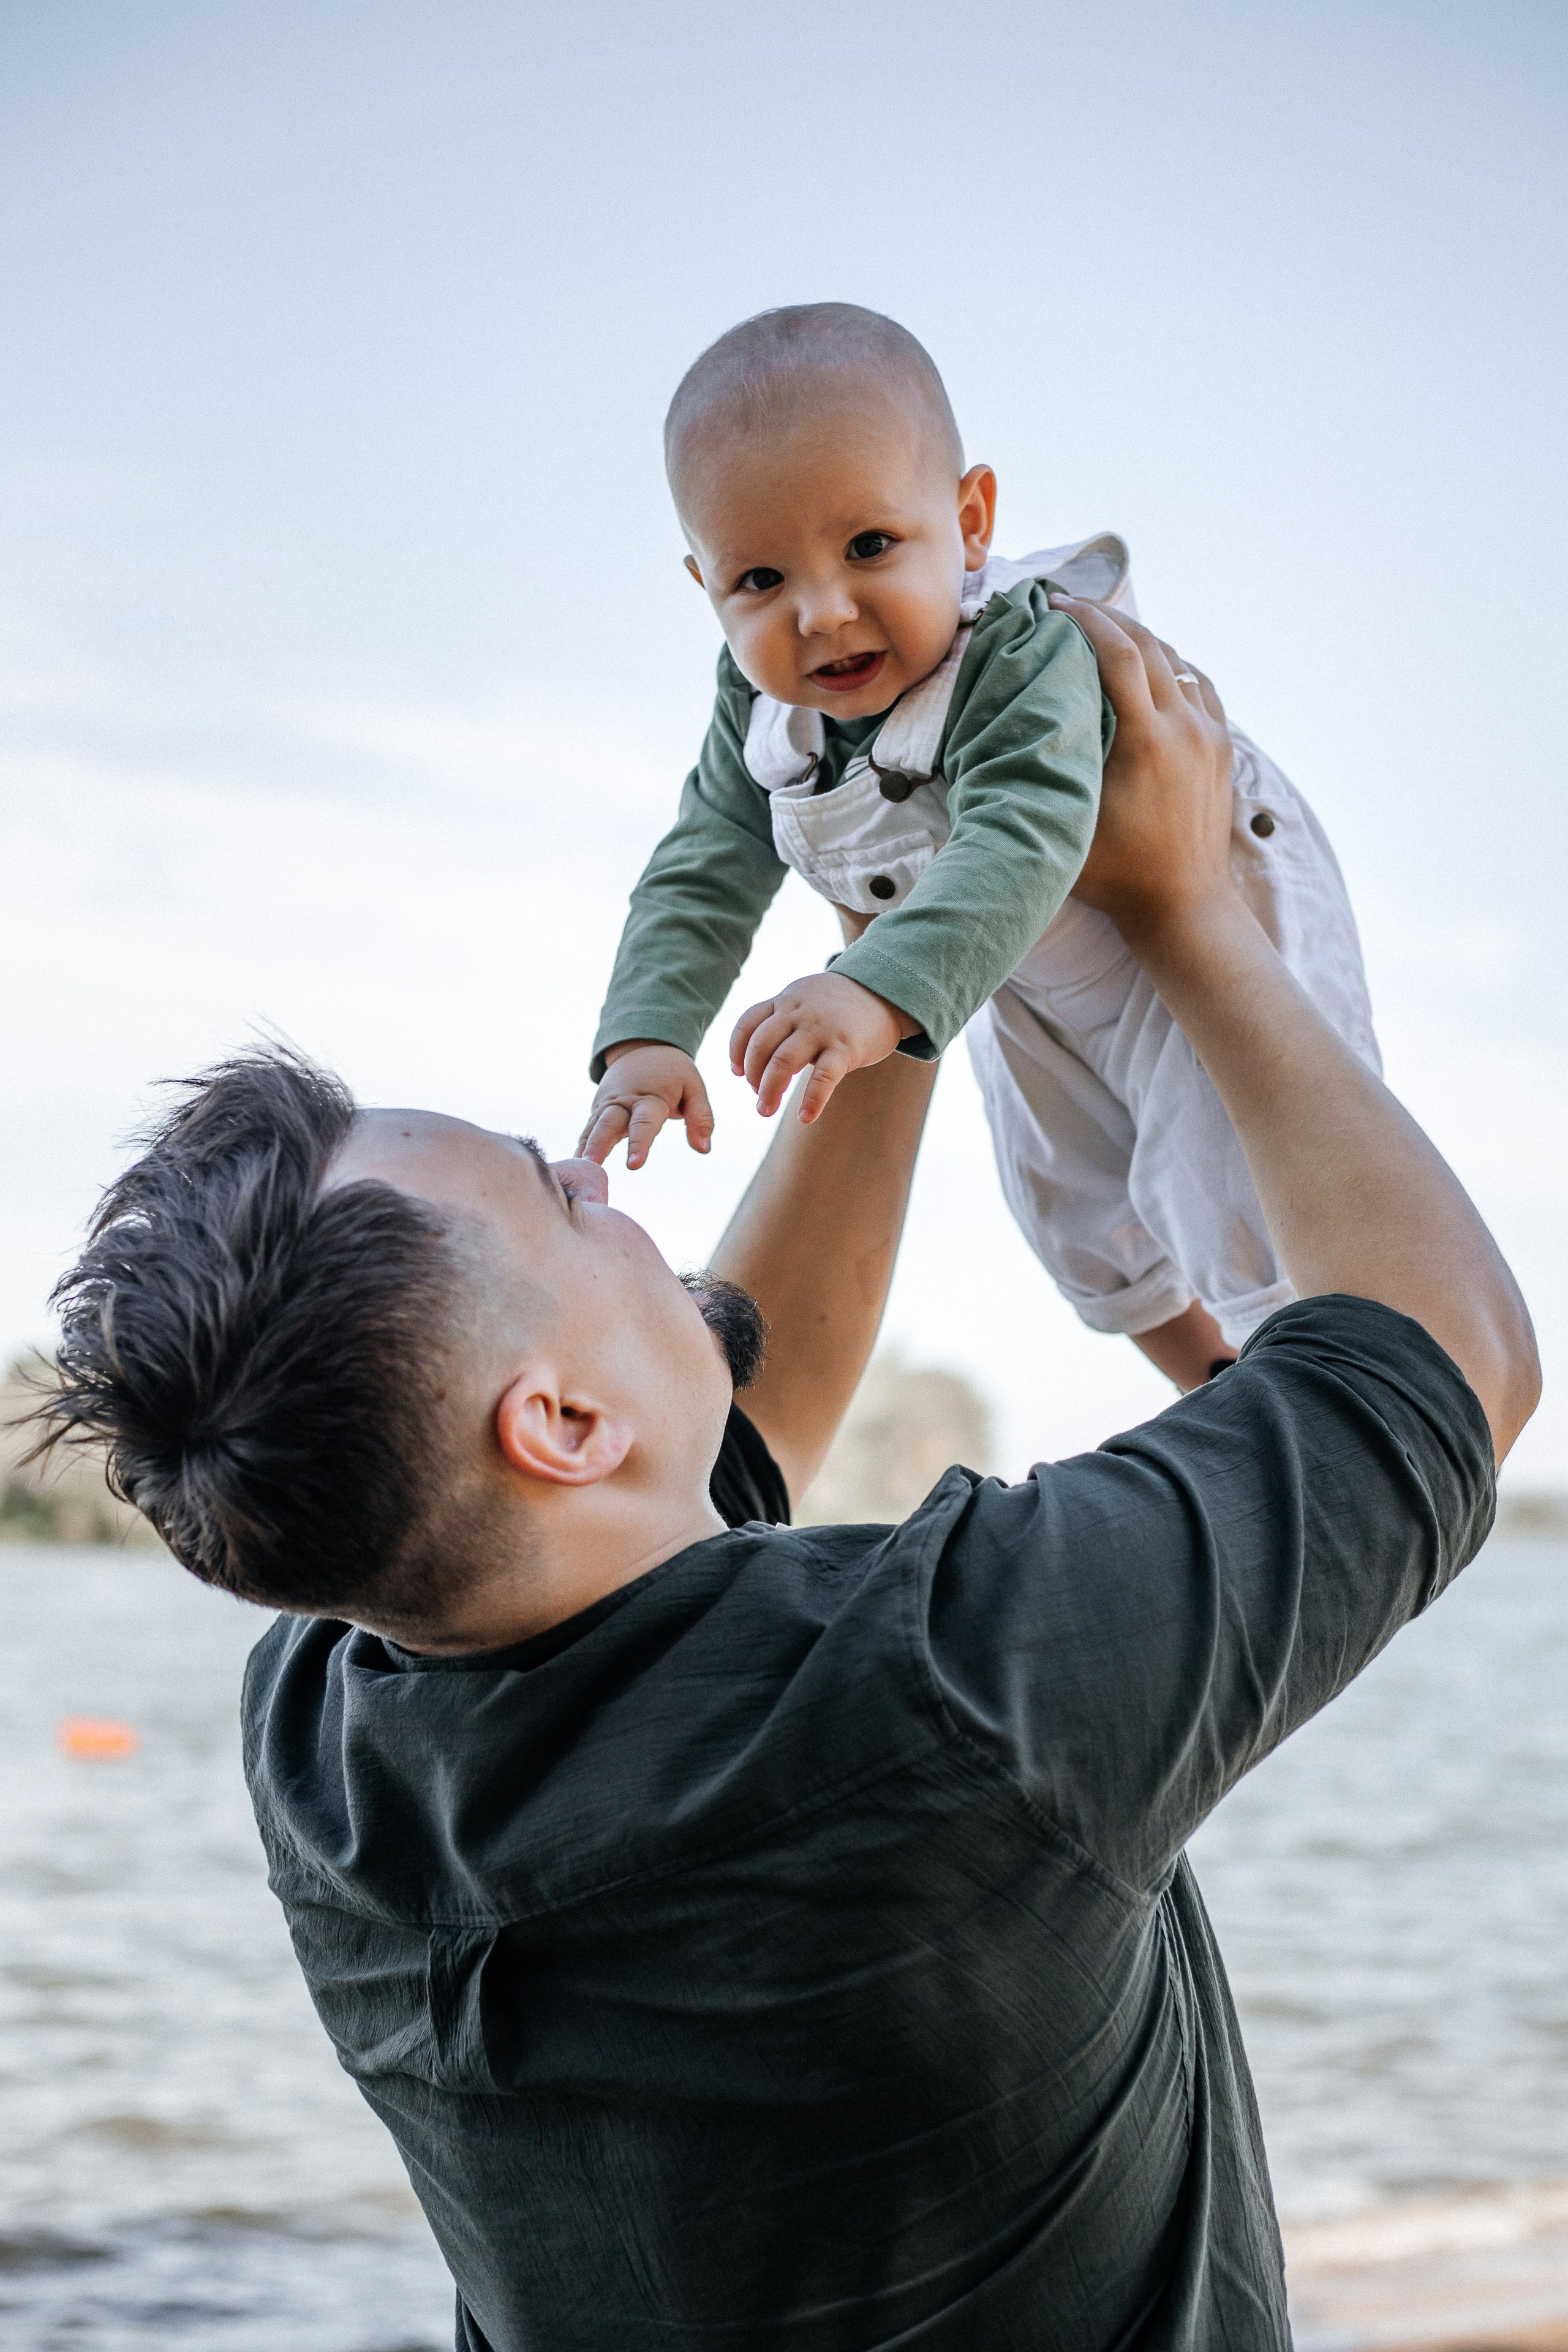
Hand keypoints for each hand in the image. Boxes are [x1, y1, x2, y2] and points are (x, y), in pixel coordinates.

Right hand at [579, 1041, 713, 1169]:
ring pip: (594, 1126)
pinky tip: (575, 1165)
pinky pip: (588, 1128)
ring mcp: (608, 1105)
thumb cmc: (673, 1072)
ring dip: (585, 1147)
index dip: (639, 1143)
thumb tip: (703, 1149)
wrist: (644, 1047)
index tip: (634, 1165)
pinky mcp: (598, 1109)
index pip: (644, 1122)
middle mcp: (625, 1101)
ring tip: (578, 1168)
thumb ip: (701, 1117)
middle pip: (609, 1123)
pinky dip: (581, 1145)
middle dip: (600, 1144)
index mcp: (650, 1097)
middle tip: (592, 1164)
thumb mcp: (694, 1087)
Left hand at [730, 972, 913, 1122]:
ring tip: (765, 1110)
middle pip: (760, 1046)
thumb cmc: (840, 1005)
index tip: (736, 1072)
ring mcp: (821, 1028)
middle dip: (752, 1077)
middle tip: (757, 1099)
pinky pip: (823, 1077)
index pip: (747, 1024)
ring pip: (783, 1062)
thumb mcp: (805, 1000)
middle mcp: (799, 1012)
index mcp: (786, 1001)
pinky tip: (805, 1117)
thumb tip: (757, 1063)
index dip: (736, 1051)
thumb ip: (781, 1021)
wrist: (885, 992)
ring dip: (769, 1091)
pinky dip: (812, 1100)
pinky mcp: (846, 1046)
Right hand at [1051, 595, 1234, 949]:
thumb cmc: (1116, 877)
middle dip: (1108, 618)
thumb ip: (1040, 779)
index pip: (1119, 654)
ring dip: (1140, 638)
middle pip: (1149, 644)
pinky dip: (1171, 666)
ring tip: (1105, 631)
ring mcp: (1209, 736)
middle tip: (1072, 606)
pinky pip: (1199, 686)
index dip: (1086, 620)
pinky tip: (1149, 667)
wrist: (1184, 906)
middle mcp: (1184, 729)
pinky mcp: (1221, 748)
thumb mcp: (1066, 826)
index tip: (1056, 605)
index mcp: (1145, 742)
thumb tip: (997, 734)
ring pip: (1177, 661)